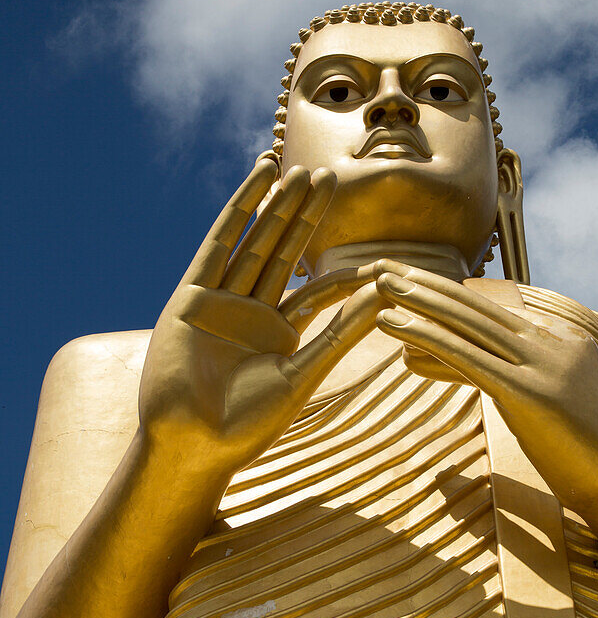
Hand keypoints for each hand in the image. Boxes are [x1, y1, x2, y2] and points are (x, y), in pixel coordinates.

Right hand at [138, 159, 386, 482]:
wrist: (192, 446)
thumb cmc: (246, 425)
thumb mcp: (302, 374)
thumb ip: (341, 333)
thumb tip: (385, 296)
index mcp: (277, 336)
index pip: (315, 292)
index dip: (344, 271)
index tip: (378, 255)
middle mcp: (249, 313)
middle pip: (283, 253)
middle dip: (304, 217)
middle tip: (329, 178)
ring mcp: (220, 301)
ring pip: (256, 242)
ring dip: (277, 205)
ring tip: (301, 172)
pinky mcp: (192, 295)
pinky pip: (219, 242)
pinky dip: (241, 208)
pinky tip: (260, 178)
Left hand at [375, 265, 597, 578]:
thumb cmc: (592, 461)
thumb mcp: (557, 410)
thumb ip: (527, 385)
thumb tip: (489, 378)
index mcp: (562, 342)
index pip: (494, 315)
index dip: (449, 297)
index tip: (413, 282)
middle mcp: (553, 343)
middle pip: (477, 306)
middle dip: (426, 283)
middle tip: (383, 265)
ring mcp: (542, 364)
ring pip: (467, 322)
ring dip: (417, 299)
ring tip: (377, 282)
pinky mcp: (527, 392)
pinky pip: (465, 355)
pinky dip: (423, 335)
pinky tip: (391, 322)